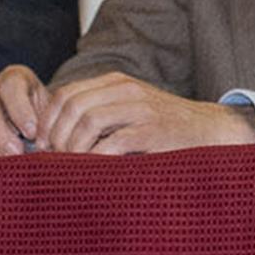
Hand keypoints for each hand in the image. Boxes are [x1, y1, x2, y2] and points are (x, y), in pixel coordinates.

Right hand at [0, 63, 47, 155]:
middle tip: (15, 152)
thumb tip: (43, 145)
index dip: (20, 108)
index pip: (11, 84)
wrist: (35, 146)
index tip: (32, 133)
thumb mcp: (51, 126)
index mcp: (15, 81)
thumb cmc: (45, 133)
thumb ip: (47, 128)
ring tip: (1, 164)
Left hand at [34, 71, 250, 155]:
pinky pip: (113, 143)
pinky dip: (96, 159)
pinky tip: (94, 172)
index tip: (43, 145)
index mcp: (116, 83)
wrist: (211, 131)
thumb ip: (99, 114)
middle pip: (73, 107)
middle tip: (54, 159)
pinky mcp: (153, 131)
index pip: (66, 94)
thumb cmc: (164, 129)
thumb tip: (52, 137)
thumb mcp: (130, 111)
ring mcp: (141, 109)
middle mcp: (126, 90)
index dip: (47, 120)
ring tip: (72, 167)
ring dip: (73, 148)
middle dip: (56, 136)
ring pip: (88, 122)